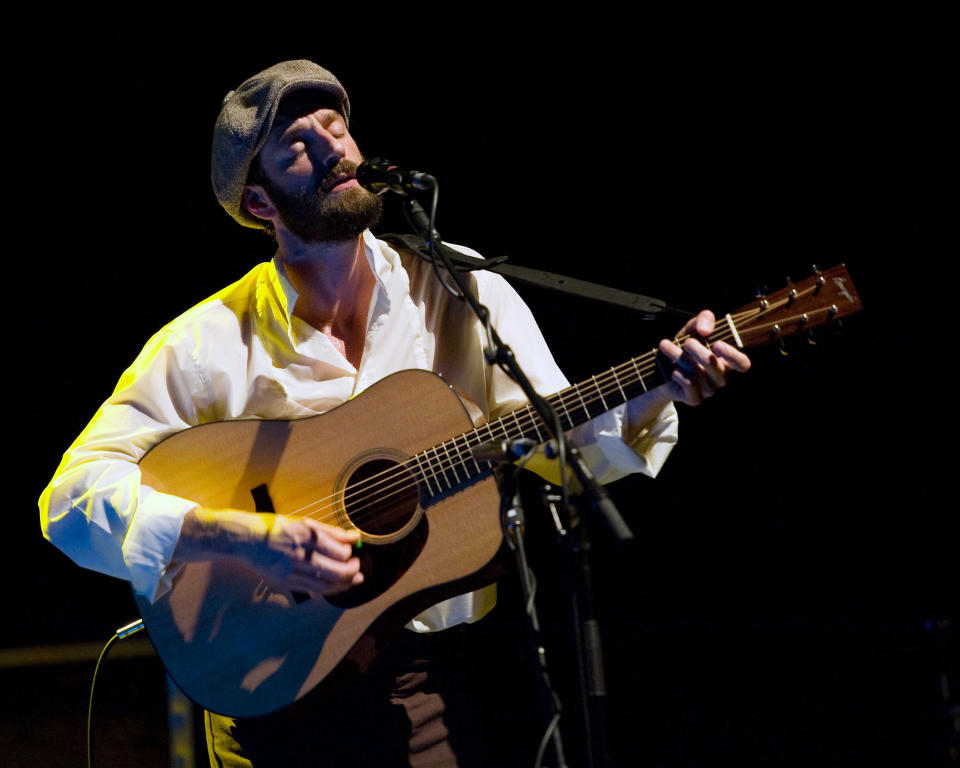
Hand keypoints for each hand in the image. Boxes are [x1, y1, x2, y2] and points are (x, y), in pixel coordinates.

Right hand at [174, 509, 363, 596]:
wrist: (245, 540)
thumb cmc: (275, 527)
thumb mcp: (302, 523)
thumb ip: (329, 531)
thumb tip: (354, 536)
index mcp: (305, 534)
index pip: (337, 549)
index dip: (349, 553)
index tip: (353, 550)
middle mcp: (299, 553)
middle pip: (335, 570)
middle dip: (352, 570)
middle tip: (358, 567)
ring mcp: (291, 570)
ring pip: (326, 584)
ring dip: (344, 583)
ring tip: (354, 579)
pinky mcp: (285, 582)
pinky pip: (312, 590)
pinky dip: (328, 589)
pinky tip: (336, 586)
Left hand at [658, 310, 750, 404]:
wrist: (661, 370)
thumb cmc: (683, 349)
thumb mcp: (692, 329)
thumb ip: (703, 320)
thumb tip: (705, 329)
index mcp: (726, 361)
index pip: (743, 364)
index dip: (733, 356)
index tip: (717, 344)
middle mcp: (720, 377)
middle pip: (718, 368)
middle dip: (700, 352)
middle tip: (687, 342)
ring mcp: (709, 390)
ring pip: (699, 374)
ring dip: (681, 358)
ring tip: (665, 346)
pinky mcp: (695, 399)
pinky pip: (690, 386)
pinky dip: (679, 374)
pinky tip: (673, 370)